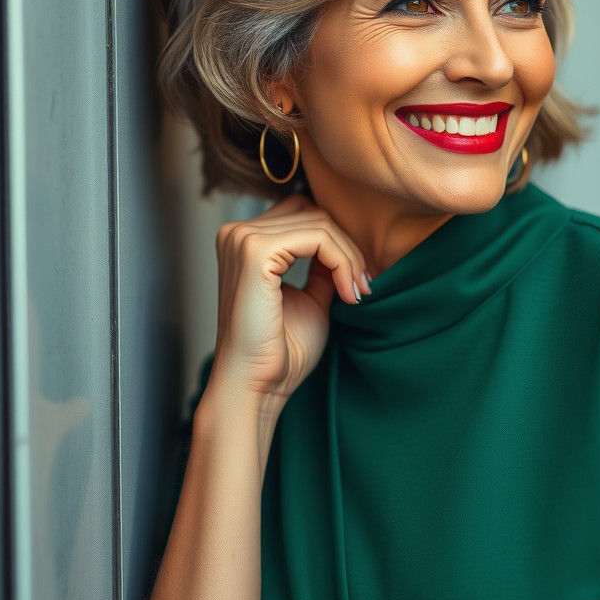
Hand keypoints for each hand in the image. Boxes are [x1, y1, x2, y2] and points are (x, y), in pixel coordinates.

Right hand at [210, 191, 372, 404]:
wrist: (257, 386)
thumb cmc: (281, 350)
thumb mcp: (312, 296)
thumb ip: (324, 265)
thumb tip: (347, 242)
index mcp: (244, 241)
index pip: (305, 214)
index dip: (339, 242)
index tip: (359, 282)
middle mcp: (237, 232)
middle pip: (314, 213)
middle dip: (347, 247)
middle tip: (363, 286)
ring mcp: (243, 238)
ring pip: (321, 223)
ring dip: (350, 257)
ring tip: (357, 292)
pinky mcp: (255, 251)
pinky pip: (318, 237)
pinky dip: (343, 262)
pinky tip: (348, 294)